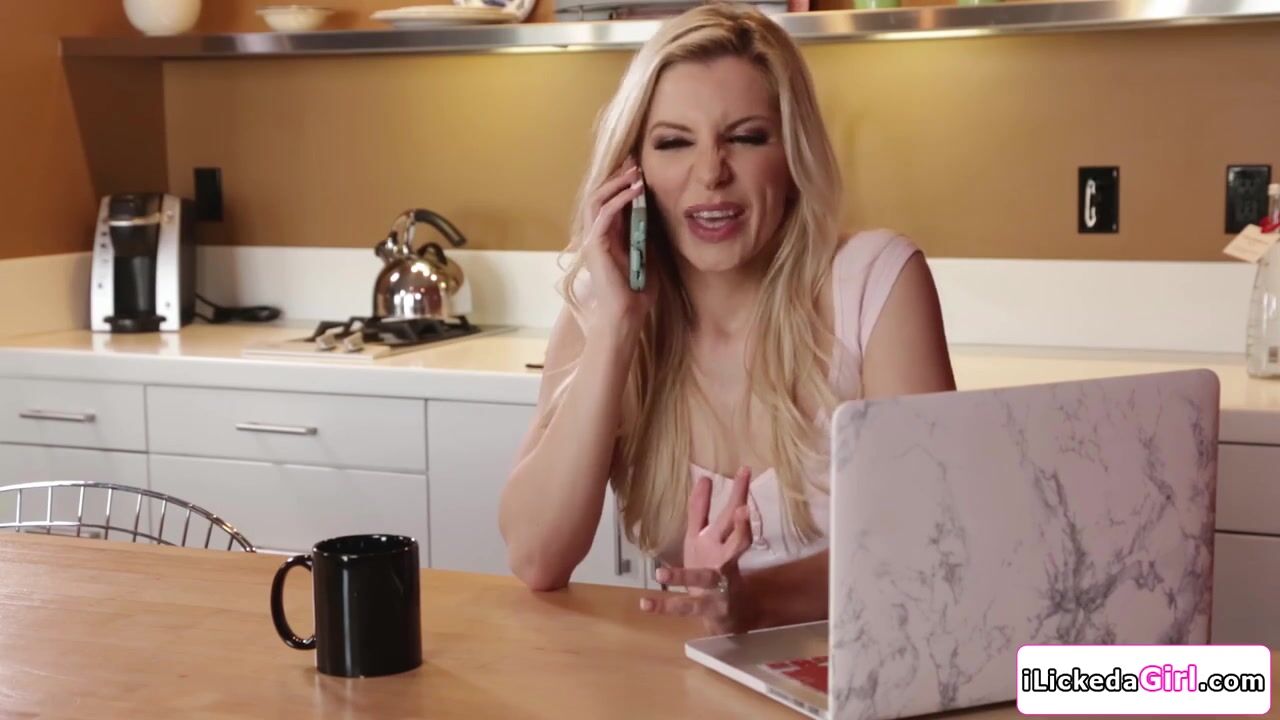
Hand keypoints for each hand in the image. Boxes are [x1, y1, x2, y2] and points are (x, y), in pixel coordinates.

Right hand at [579, 159, 658, 335]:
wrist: (626, 318)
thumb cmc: (637, 295)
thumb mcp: (649, 258)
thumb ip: (648, 239)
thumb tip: (657, 217)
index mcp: (607, 239)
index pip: (610, 202)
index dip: (622, 184)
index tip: (639, 169)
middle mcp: (596, 236)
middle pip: (600, 196)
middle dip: (617, 177)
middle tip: (635, 162)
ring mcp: (592, 241)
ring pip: (597, 200)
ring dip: (616, 184)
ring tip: (635, 173)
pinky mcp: (595, 247)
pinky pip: (603, 215)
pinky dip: (619, 200)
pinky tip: (635, 191)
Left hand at [639, 467, 756, 635]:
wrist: (728, 615)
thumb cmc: (713, 569)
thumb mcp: (704, 537)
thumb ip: (700, 509)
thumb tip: (704, 477)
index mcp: (721, 543)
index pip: (732, 515)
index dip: (739, 492)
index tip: (745, 469)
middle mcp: (723, 563)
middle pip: (736, 543)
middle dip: (741, 527)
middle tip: (743, 510)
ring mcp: (716, 588)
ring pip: (704, 579)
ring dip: (684, 575)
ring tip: (661, 573)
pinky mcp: (706, 608)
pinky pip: (684, 607)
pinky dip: (663, 606)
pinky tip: (644, 603)